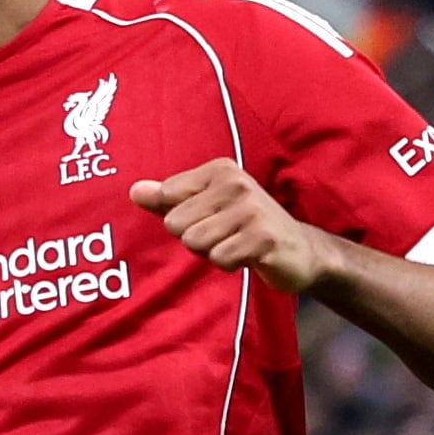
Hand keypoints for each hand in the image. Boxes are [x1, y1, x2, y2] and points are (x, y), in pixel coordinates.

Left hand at [131, 159, 341, 295]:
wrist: (299, 249)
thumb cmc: (244, 226)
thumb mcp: (206, 206)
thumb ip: (168, 199)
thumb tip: (134, 191)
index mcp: (219, 170)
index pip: (167, 197)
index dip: (182, 219)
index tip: (209, 217)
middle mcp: (236, 183)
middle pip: (177, 224)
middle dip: (195, 238)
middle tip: (224, 235)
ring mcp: (252, 209)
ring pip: (195, 242)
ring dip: (212, 252)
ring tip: (235, 244)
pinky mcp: (263, 237)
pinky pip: (219, 258)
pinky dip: (229, 264)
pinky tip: (247, 255)